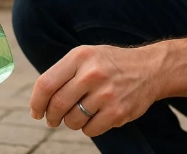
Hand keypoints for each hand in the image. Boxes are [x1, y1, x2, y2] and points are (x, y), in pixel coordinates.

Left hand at [29, 44, 159, 136]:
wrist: (150, 69)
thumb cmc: (110, 64)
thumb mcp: (86, 56)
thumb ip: (62, 73)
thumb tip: (38, 102)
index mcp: (80, 57)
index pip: (46, 84)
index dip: (36, 102)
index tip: (35, 112)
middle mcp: (92, 74)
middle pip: (57, 105)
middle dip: (51, 117)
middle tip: (52, 120)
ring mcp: (106, 94)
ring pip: (72, 121)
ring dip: (71, 122)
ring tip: (80, 113)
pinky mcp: (117, 112)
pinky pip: (89, 130)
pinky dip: (88, 128)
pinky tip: (96, 116)